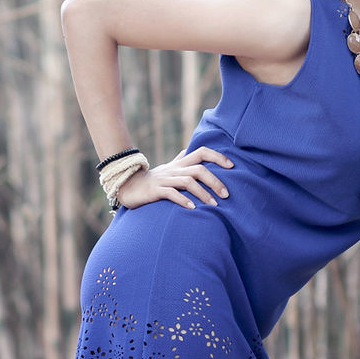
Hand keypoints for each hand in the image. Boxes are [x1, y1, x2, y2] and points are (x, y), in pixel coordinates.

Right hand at [115, 146, 232, 209]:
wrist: (128, 186)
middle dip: (214, 181)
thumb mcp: (169, 169)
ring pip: (187, 182)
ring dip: (203, 193)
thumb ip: (181, 160)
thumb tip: (191, 150)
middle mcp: (174, 170)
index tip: (232, 166)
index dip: (217, 156)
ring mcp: (164, 180)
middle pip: (198, 168)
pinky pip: (171, 194)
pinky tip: (192, 208)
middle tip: (226, 194)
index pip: (201, 152)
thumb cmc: (153, 180)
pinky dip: (183, 200)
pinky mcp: (155, 191)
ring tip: (214, 205)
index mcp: (179, 164)